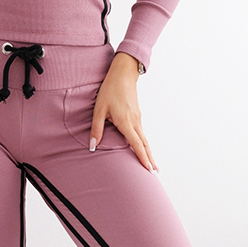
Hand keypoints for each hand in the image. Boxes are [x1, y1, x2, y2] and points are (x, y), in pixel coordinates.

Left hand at [90, 52, 157, 172]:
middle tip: (154, 172)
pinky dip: (145, 144)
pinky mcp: (137, 115)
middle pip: (145, 144)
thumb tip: (92, 145)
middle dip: (149, 159)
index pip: (136, 144)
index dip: (142, 157)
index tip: (148, 169)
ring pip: (145, 139)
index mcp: (126, 122)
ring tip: (152, 164)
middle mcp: (135, 122)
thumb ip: (96, 128)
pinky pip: (142, 133)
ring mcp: (138, 118)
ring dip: (148, 152)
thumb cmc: (110, 90)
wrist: (123, 74)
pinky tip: (144, 148)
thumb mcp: (99, 109)